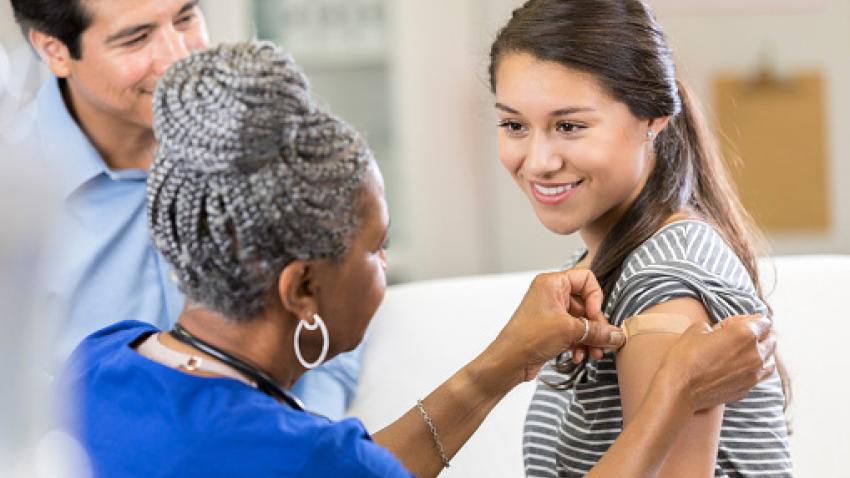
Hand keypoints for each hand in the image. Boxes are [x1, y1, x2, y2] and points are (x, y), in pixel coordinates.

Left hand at [488, 270, 626, 385]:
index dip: (595, 297)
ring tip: (595, 355)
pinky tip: (578, 357)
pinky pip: (573, 332)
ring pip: (581, 321)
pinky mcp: (550, 329)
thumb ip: (598, 331)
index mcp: (552, 283)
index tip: (594, 316)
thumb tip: (618, 335)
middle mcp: (551, 294)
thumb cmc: (529, 338)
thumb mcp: (569, 331)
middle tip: (604, 342)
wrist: (508, 361)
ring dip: (590, 338)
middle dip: (596, 325)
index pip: (586, 278)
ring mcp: (550, 312)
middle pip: (586, 303)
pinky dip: (579, 344)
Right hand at [660, 315, 776, 411]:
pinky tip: (739, 369)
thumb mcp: (697, 329)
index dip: (750, 319)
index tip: (737, 323)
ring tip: (745, 353)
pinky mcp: (747, 389)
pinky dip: (754, 370)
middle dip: (759, 336)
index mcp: (745, 334)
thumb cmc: (685, 357)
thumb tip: (719, 331)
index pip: (763, 322)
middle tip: (740, 336)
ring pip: (770, 361)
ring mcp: (754, 374)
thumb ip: (716, 327)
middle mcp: (755, 354)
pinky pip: (760, 376)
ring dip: (761, 354)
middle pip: (770, 340)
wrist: (679, 389)